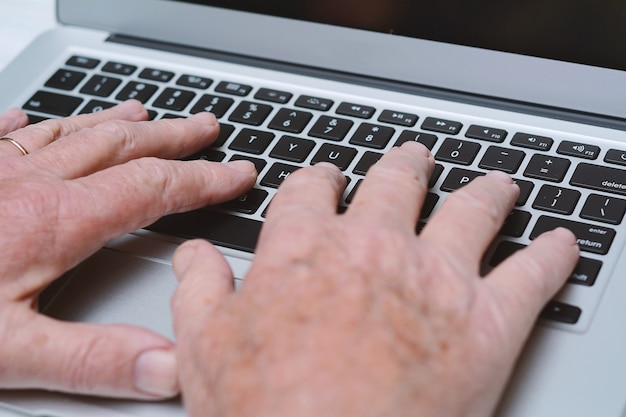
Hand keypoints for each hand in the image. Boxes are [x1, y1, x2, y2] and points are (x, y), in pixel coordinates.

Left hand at [0, 101, 255, 398]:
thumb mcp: (8, 353)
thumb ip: (95, 358)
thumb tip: (168, 366)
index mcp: (54, 222)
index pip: (153, 189)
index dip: (204, 180)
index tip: (238, 173)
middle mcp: (28, 183)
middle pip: (120, 145)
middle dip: (172, 137)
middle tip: (205, 127)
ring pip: (71, 131)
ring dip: (115, 121)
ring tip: (146, 113)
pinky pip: (2, 133)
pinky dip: (31, 123)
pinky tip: (32, 119)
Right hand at [172, 142, 579, 416]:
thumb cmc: (267, 412)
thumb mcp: (203, 348)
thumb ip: (198, 289)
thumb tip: (195, 256)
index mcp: (306, 248)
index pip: (313, 192)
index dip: (319, 180)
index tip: (327, 179)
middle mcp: (375, 248)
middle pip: (396, 183)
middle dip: (403, 166)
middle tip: (412, 159)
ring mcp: (436, 279)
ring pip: (471, 210)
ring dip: (484, 192)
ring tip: (495, 184)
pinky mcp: (488, 323)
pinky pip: (533, 274)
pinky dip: (552, 254)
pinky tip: (560, 243)